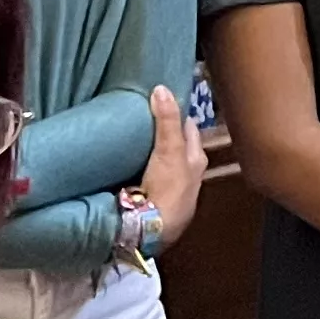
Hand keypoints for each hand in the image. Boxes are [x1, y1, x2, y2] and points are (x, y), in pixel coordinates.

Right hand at [140, 82, 209, 245]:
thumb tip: (161, 89)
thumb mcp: (169, 150)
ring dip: (150, 153)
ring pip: (162, 164)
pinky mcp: (153, 202)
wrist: (153, 229)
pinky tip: (124, 165)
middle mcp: (187, 174)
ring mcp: (170, 189)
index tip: (163, 101)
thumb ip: (167, 121)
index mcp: (195, 160)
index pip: (188, 129)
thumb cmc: (169, 188)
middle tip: (144, 117)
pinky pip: (146, 178)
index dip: (178, 115)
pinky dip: (139, 170)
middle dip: (164, 134)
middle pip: (176, 146)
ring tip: (130, 137)